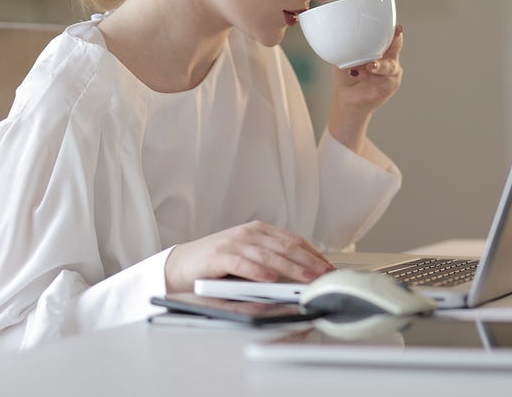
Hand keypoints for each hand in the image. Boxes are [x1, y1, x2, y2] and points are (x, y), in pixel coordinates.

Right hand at [164, 221, 334, 292]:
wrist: (181, 264)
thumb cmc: (217, 263)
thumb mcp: (249, 257)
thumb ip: (271, 260)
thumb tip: (303, 273)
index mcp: (259, 230)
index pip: (294, 240)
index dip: (314, 253)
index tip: (329, 267)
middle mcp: (249, 233)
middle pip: (286, 247)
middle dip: (310, 262)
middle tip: (326, 275)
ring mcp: (234, 243)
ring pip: (269, 255)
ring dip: (291, 268)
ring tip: (307, 278)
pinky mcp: (219, 256)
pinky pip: (243, 263)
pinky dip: (258, 271)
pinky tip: (271, 280)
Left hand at [328, 24, 403, 152]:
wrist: (346, 97)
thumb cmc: (346, 75)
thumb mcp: (345, 56)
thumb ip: (348, 46)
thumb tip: (342, 33)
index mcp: (379, 49)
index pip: (389, 36)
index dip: (394, 30)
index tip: (397, 26)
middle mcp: (388, 58)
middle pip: (396, 46)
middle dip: (395, 40)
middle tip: (395, 33)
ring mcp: (391, 71)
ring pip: (391, 64)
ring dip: (380, 64)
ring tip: (370, 66)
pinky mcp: (391, 84)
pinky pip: (387, 78)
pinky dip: (377, 75)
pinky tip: (366, 72)